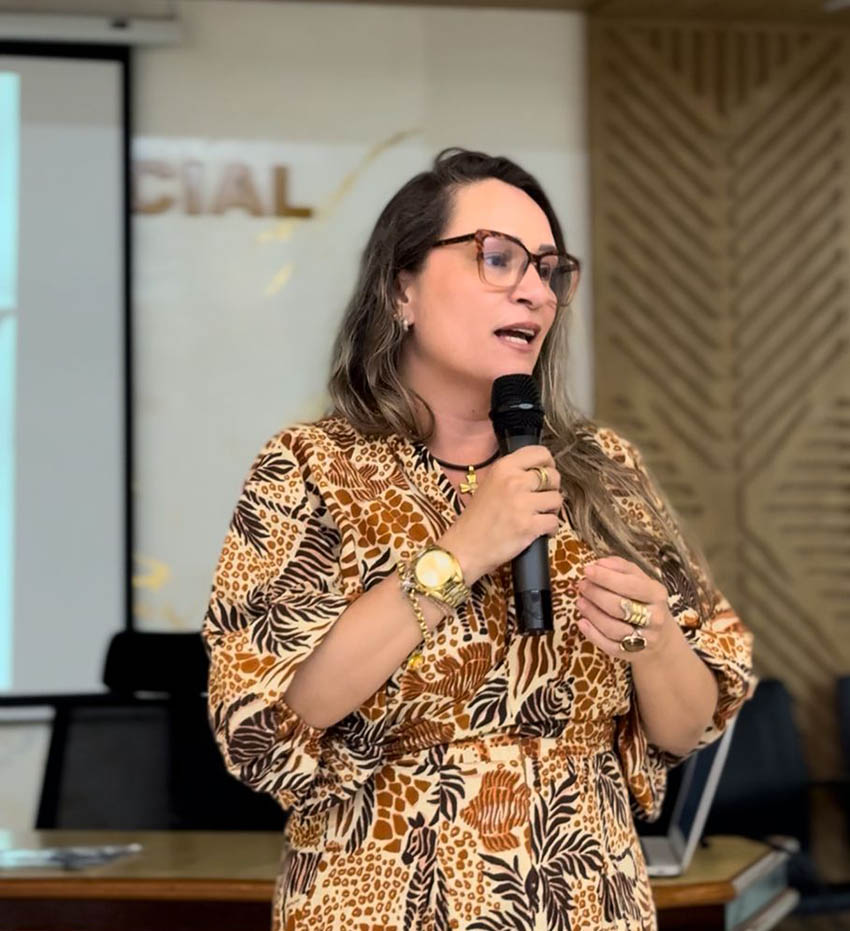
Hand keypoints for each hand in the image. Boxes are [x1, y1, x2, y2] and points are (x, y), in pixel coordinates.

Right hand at [438, 445, 561, 584]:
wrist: (464, 547)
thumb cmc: (475, 519)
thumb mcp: (489, 484)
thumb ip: (511, 475)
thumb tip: (538, 473)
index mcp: (503, 467)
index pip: (539, 453)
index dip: (548, 463)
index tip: (547, 472)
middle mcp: (514, 481)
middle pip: (553, 476)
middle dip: (552, 489)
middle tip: (542, 500)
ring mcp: (522, 503)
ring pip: (557, 499)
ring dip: (552, 510)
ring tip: (540, 517)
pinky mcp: (529, 526)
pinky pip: (554, 521)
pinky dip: (551, 529)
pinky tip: (540, 532)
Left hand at [576, 555, 675, 660]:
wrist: (661, 637)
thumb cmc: (645, 602)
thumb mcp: (640, 580)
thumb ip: (621, 568)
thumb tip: (599, 563)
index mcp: (656, 594)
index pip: (630, 585)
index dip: (606, 577)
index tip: (587, 570)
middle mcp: (654, 617)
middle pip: (619, 606)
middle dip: (596, 594)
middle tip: (582, 585)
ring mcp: (644, 638)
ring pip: (613, 628)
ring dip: (592, 613)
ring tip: (580, 601)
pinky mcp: (632, 654)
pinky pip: (609, 646)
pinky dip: (592, 634)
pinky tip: (581, 622)